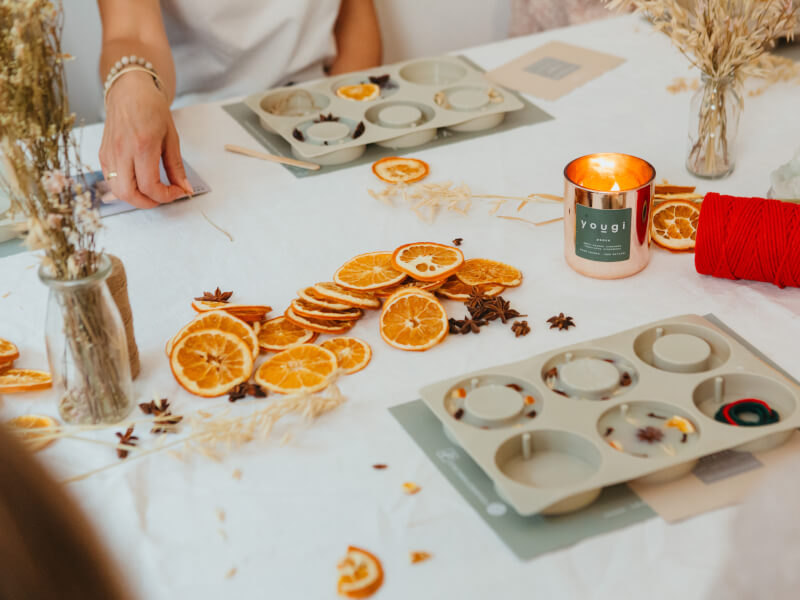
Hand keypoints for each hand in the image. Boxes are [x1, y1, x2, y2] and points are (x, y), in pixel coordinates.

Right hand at [99, 71, 191, 208]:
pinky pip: (111, 180)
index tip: (177, 192)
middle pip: (128, 194)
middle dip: (148, 203)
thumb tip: (185, 189)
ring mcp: (109, 153)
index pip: (150, 186)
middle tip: (163, 197)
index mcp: (142, 146)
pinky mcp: (102, 154)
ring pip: (117, 191)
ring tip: (151, 191)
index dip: (166, 196)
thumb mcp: (171, 137)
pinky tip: (138, 181)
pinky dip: (125, 187)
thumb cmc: (151, 108)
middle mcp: (122, 151)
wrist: (129, 89)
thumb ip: (176, 167)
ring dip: (135, 198)